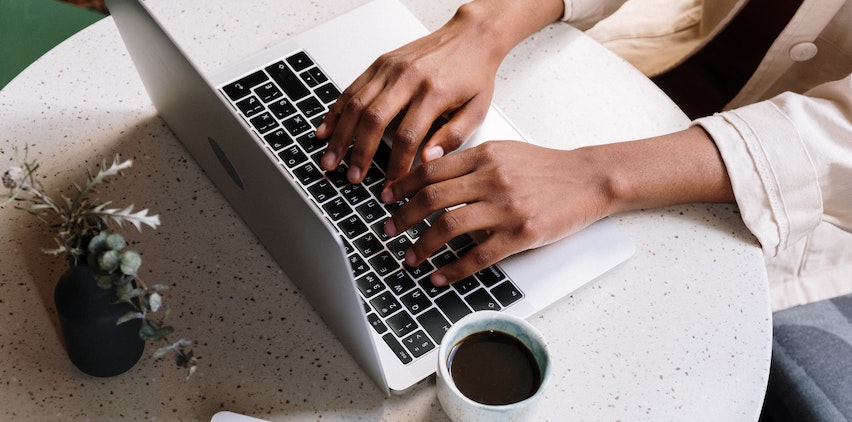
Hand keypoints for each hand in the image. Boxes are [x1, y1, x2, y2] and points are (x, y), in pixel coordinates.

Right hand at [315, 7, 501, 184]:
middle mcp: (408, 78)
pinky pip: (352, 89)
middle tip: (352, 177)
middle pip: (374, 120)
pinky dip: (336, 111)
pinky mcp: (380, 63)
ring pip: (356, 104)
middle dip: (359, 153)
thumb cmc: (473, 74)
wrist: (470, 37)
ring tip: (331, 160)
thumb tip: (428, 161)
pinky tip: (326, 130)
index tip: (391, 185)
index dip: (396, 165)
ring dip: (340, 136)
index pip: (408, 136)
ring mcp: (390, 69)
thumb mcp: (476, 110)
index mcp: (433, 92)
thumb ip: (453, 137)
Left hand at [381, 141, 615, 285]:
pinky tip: (439, 275)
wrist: (588, 179)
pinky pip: (477, 256)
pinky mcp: (520, 234)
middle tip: (389, 229)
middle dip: (403, 216)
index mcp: (485, 156)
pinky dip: (453, 269)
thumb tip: (431, 171)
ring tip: (410, 256)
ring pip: (449, 226)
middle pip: (432, 198)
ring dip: (422, 245)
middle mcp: (492, 179)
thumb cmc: (546, 168)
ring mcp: (506, 207)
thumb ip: (471, 161)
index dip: (402, 185)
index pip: (431, 169)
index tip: (387, 197)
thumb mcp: (506, 151)